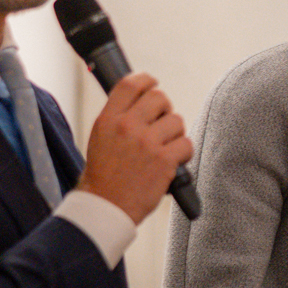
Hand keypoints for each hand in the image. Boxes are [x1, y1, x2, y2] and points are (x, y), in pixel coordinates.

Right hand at [76, 73, 191, 223]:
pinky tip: (171, 163)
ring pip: (177, 121)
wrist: (105, 207)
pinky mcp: (164, 160)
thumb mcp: (100, 138)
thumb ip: (118, 118)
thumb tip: (140, 101)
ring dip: (174, 135)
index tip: (153, 84)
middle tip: (160, 125)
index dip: (146, 80)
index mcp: (108, 119)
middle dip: (164, 110)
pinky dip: (183, 154)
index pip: (131, 84)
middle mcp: (127, 126)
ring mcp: (147, 142)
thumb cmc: (103, 175)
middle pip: (160, 98)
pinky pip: (186, 144)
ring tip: (162, 150)